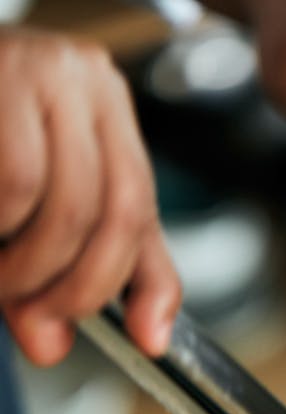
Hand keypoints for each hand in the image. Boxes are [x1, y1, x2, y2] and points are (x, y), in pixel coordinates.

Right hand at [0, 28, 179, 365]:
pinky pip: (15, 186)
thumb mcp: (47, 200)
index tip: (134, 338)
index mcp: (106, 104)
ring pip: (63, 209)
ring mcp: (34, 68)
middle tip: (35, 319)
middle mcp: (80, 77)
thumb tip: (101, 343)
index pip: (140, 208)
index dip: (127, 282)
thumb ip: (85, 267)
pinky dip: (0, 231)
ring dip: (27, 271)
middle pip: (113, 213)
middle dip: (76, 288)